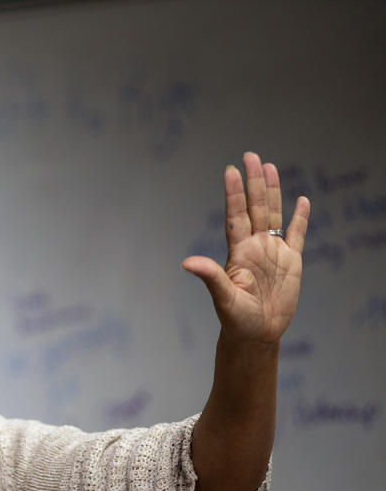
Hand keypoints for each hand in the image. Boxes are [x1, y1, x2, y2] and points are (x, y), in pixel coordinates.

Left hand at [182, 152, 310, 343]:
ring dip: (272, 192)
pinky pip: (297, 235)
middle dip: (253, 182)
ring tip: (270, 167)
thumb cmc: (237, 320)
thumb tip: (187, 262)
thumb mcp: (223, 299)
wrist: (257, 335)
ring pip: (273, 214)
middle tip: (250, 155)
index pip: (235, 216)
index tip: (230, 171)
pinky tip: (302, 201)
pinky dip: (300, 218)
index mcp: (238, 252)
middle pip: (255, 207)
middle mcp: (254, 247)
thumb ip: (210, 277)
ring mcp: (273, 252)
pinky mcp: (292, 262)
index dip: (233, 194)